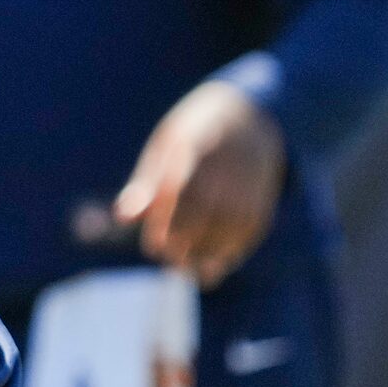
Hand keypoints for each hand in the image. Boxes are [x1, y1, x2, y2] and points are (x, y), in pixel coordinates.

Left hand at [113, 77, 286, 288]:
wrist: (251, 115)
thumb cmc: (194, 134)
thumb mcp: (165, 146)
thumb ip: (147, 183)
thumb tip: (122, 218)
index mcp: (198, 147)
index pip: (184, 193)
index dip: (169, 224)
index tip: (153, 247)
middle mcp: (229, 167)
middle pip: (209, 214)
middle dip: (187, 243)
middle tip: (168, 261)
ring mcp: (251, 184)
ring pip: (231, 229)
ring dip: (209, 255)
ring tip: (187, 271)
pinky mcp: (264, 200)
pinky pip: (249, 233)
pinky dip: (231, 253)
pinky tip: (213, 266)